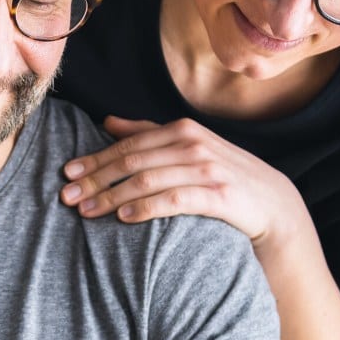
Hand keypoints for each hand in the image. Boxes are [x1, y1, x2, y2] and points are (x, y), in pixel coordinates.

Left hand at [61, 115, 302, 246]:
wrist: (273, 206)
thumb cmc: (222, 177)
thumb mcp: (188, 149)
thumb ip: (148, 133)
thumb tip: (107, 121)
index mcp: (182, 130)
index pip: (128, 144)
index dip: (94, 159)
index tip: (67, 175)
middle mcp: (193, 144)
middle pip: (131, 161)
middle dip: (95, 179)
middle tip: (67, 197)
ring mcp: (206, 169)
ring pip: (146, 180)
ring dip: (111, 197)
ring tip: (86, 212)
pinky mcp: (217, 195)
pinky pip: (172, 200)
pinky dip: (144, 208)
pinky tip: (122, 218)